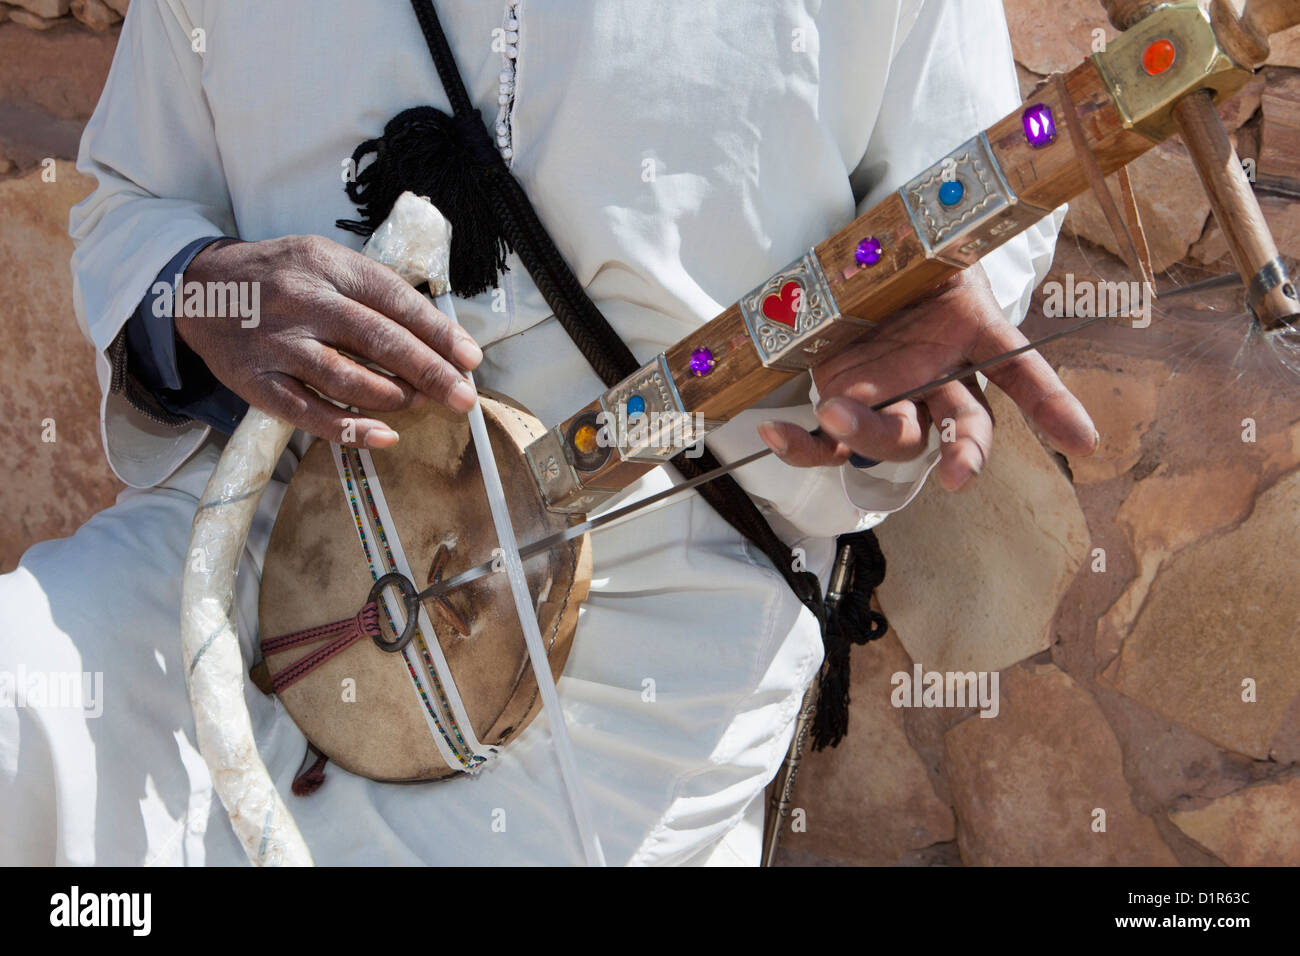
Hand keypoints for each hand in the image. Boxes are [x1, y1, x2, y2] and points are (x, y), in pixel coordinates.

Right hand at [176, 234, 482, 447]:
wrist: (197, 288)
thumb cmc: (279, 278)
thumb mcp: (325, 263)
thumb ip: (375, 293)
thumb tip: (438, 336)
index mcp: (328, 266)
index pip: (395, 300)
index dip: (438, 333)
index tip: (470, 359)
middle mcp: (303, 301)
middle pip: (378, 340)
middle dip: (430, 372)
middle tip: (462, 397)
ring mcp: (277, 343)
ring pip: (347, 378)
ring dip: (395, 397)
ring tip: (421, 404)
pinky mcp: (256, 381)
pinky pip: (308, 412)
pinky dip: (351, 429)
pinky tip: (385, 436)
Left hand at [756, 266, 1097, 490]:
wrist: (868, 263)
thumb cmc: (913, 255)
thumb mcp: (936, 243)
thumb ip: (942, 245)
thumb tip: (968, 209)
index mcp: (975, 341)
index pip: (1023, 375)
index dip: (1053, 406)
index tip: (1083, 440)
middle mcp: (939, 380)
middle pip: (956, 423)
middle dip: (961, 448)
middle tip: (959, 468)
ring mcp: (891, 397)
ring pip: (896, 437)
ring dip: (870, 435)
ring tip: (837, 416)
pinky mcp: (843, 404)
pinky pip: (828, 444)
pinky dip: (803, 447)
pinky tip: (773, 435)